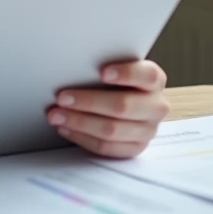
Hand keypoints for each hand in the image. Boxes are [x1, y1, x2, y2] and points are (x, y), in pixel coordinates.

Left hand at [46, 60, 168, 158]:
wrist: (125, 102)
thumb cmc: (115, 81)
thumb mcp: (115, 68)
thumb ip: (103, 66)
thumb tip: (73, 65)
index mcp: (155, 81)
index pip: (148, 76)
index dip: (126, 73)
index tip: (102, 72)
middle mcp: (156, 106)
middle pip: (123, 106)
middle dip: (89, 102)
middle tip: (62, 97)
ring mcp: (147, 130)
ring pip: (112, 130)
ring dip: (79, 122)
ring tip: (57, 115)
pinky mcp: (135, 148)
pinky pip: (107, 148)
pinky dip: (82, 138)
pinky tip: (66, 129)